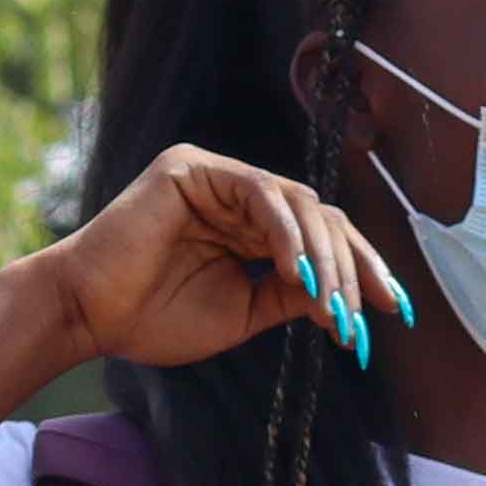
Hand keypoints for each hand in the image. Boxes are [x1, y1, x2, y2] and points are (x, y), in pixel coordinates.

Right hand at [32, 142, 415, 375]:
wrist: (91, 317)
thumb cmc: (154, 317)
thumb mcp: (243, 311)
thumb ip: (291, 295)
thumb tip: (347, 298)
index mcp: (248, 225)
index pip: (320, 237)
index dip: (361, 272)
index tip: (394, 312)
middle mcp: (236, 193)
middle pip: (320, 217)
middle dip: (354, 267)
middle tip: (371, 316)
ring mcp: (215, 175)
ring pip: (299, 204)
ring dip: (326, 257)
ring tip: (335, 306)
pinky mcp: (192, 168)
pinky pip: (260, 192)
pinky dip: (286, 234)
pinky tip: (299, 273)